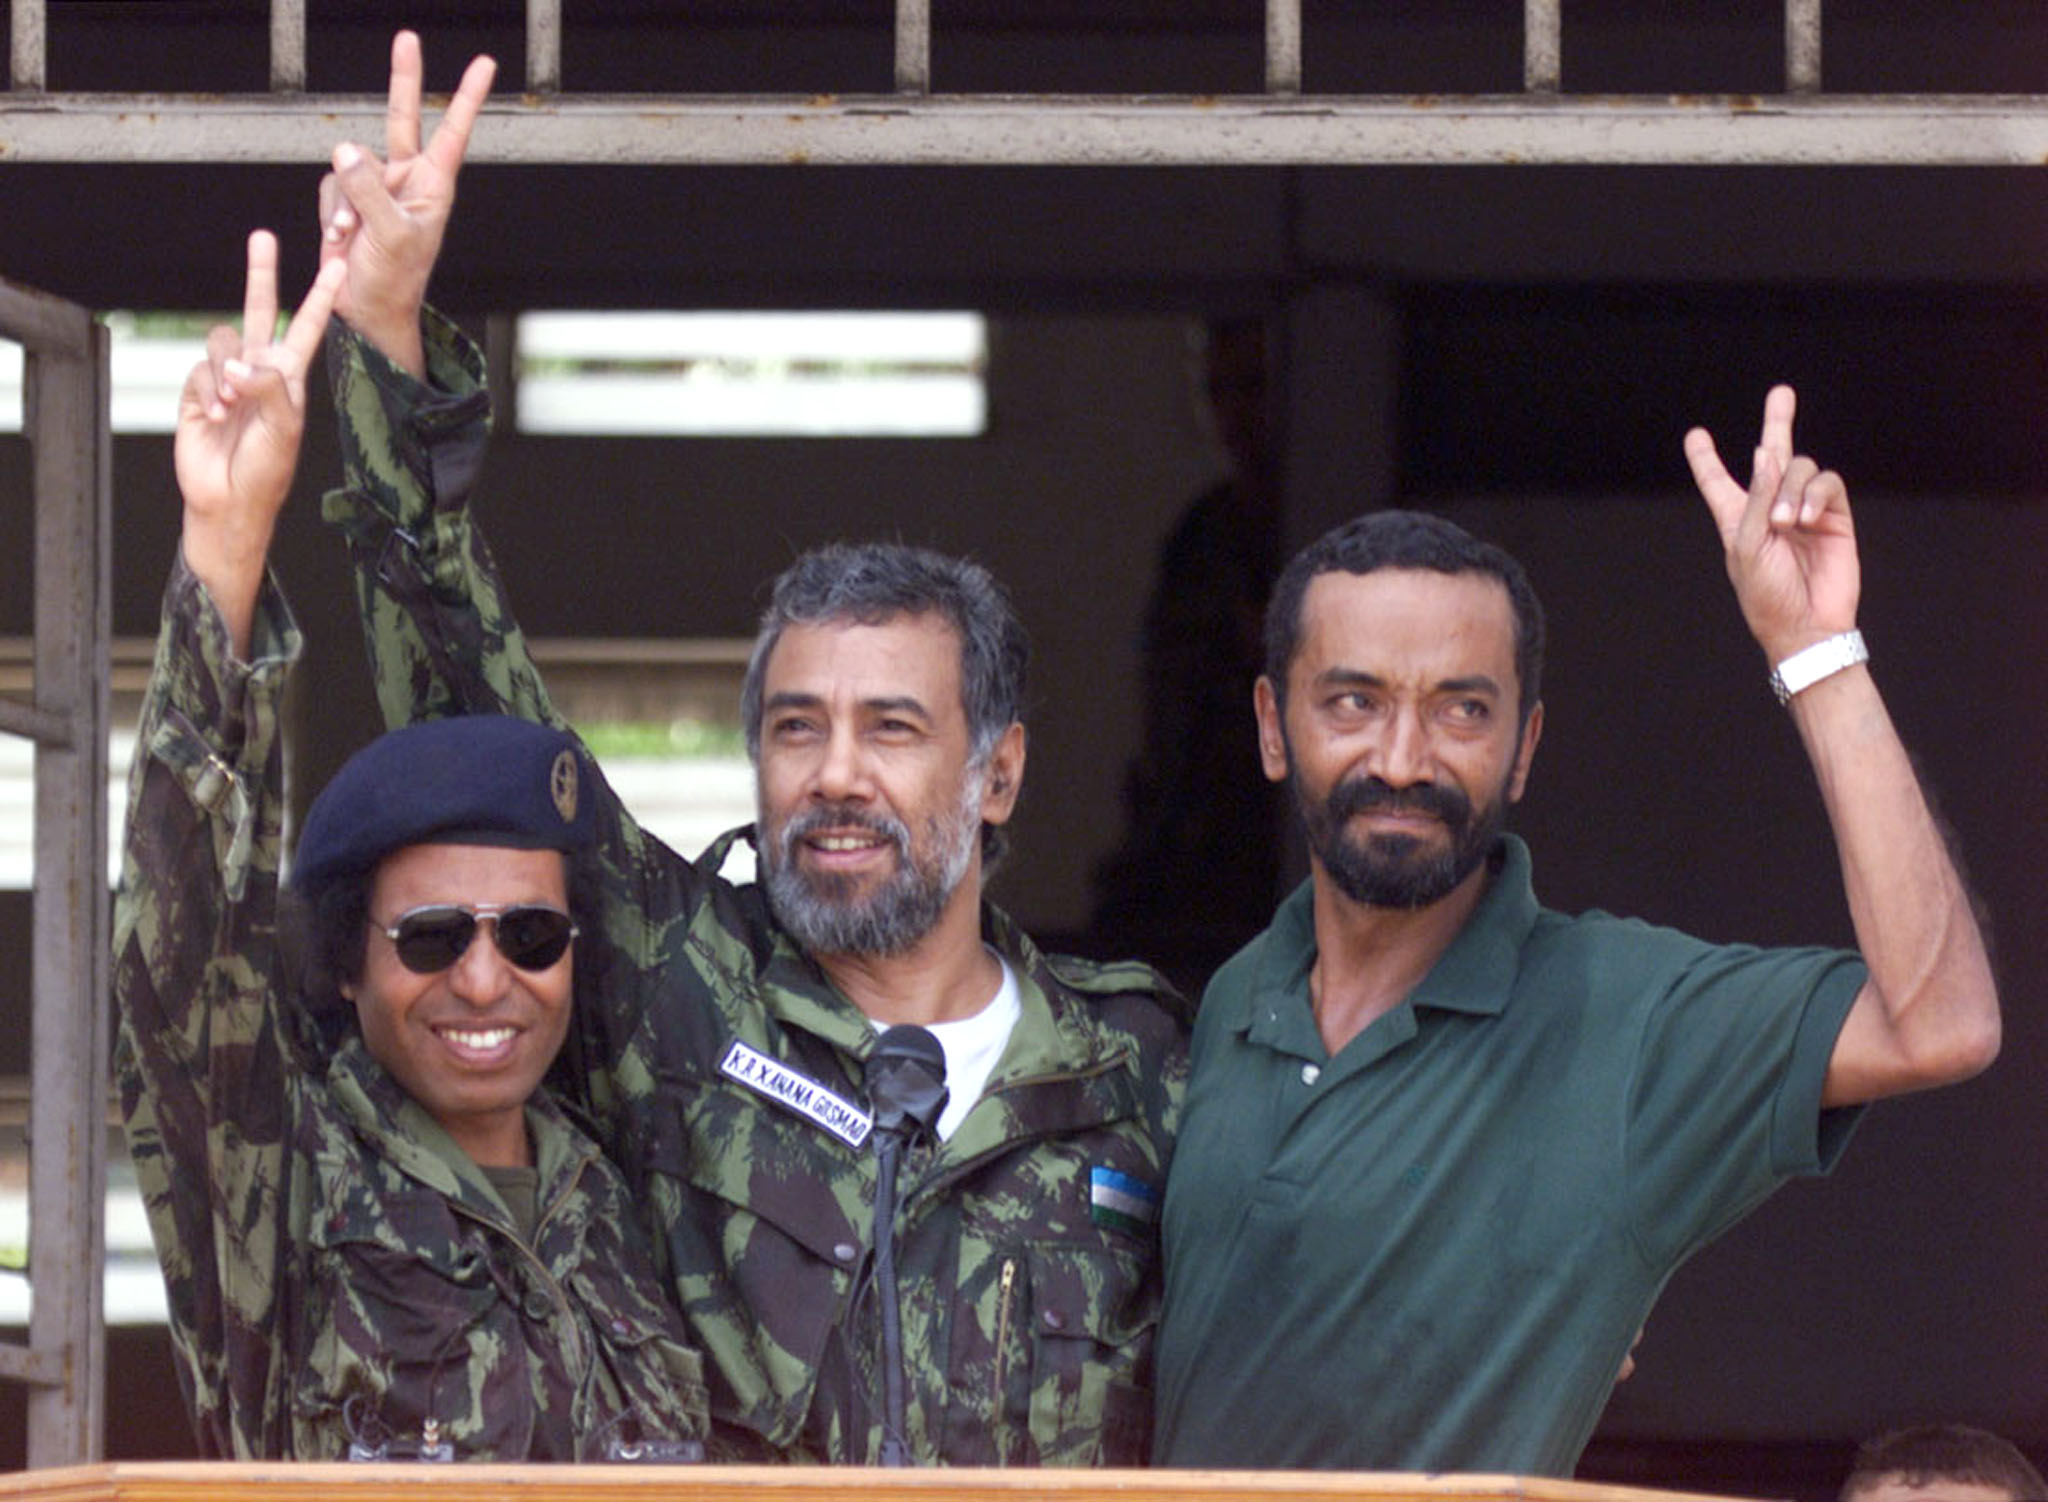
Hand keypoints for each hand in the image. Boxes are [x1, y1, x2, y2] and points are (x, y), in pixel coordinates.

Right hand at [175, 231, 346, 653]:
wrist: (229, 498)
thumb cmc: (266, 469)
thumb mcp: (282, 429)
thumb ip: (269, 388)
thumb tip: (241, 363)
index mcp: (290, 377)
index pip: (307, 328)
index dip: (320, 297)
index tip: (336, 265)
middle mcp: (261, 370)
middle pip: (259, 310)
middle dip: (261, 274)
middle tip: (263, 237)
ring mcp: (228, 378)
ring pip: (222, 342)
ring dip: (226, 370)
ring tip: (233, 404)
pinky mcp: (199, 389)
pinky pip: (199, 371)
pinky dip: (208, 390)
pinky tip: (217, 413)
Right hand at [318, 29, 495, 376]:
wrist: (366, 310)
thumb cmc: (395, 280)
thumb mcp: (391, 236)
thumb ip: (369, 191)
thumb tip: (344, 150)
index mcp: (433, 186)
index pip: (452, 132)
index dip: (465, 97)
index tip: (484, 64)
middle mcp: (406, 180)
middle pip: (401, 118)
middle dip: (403, 79)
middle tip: (408, 37)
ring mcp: (375, 188)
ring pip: (347, 166)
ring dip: (343, 202)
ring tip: (352, 236)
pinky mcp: (346, 200)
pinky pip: (328, 188)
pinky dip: (329, 213)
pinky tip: (341, 238)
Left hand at [1683, 385, 1859, 663]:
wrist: (1807, 624)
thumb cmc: (1766, 594)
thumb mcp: (1747, 545)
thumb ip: (1755, 498)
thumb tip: (1765, 453)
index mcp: (1737, 519)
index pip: (1718, 483)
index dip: (1706, 460)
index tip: (1695, 435)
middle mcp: (1770, 508)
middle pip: (1773, 456)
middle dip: (1778, 423)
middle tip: (1781, 392)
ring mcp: (1804, 510)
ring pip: (1801, 469)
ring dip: (1792, 489)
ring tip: (1786, 522)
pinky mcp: (1835, 516)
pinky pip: (1828, 484)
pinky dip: (1816, 494)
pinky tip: (1806, 517)